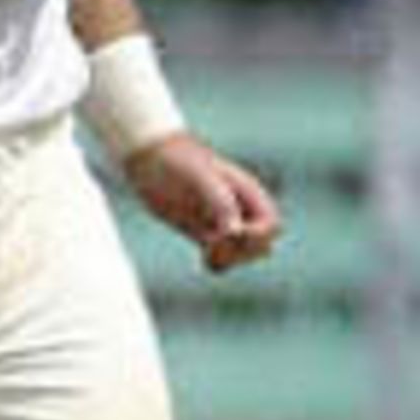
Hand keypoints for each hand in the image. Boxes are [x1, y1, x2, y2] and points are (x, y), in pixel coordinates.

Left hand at [124, 131, 281, 273]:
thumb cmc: (177, 160)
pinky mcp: (201, 231)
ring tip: (208, 253)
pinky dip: (217, 262)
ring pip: (242, 252)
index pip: (271, 225)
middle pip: (261, 243)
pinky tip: (203, 258)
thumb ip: (222, 203)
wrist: (148, 156)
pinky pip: (220, 255)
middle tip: (215, 244)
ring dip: (230, 259)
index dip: (258, 236)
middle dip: (245, 251)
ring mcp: (220, 220)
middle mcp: (238, 208)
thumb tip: (236, 233)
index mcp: (246, 191)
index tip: (231, 233)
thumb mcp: (200, 178)